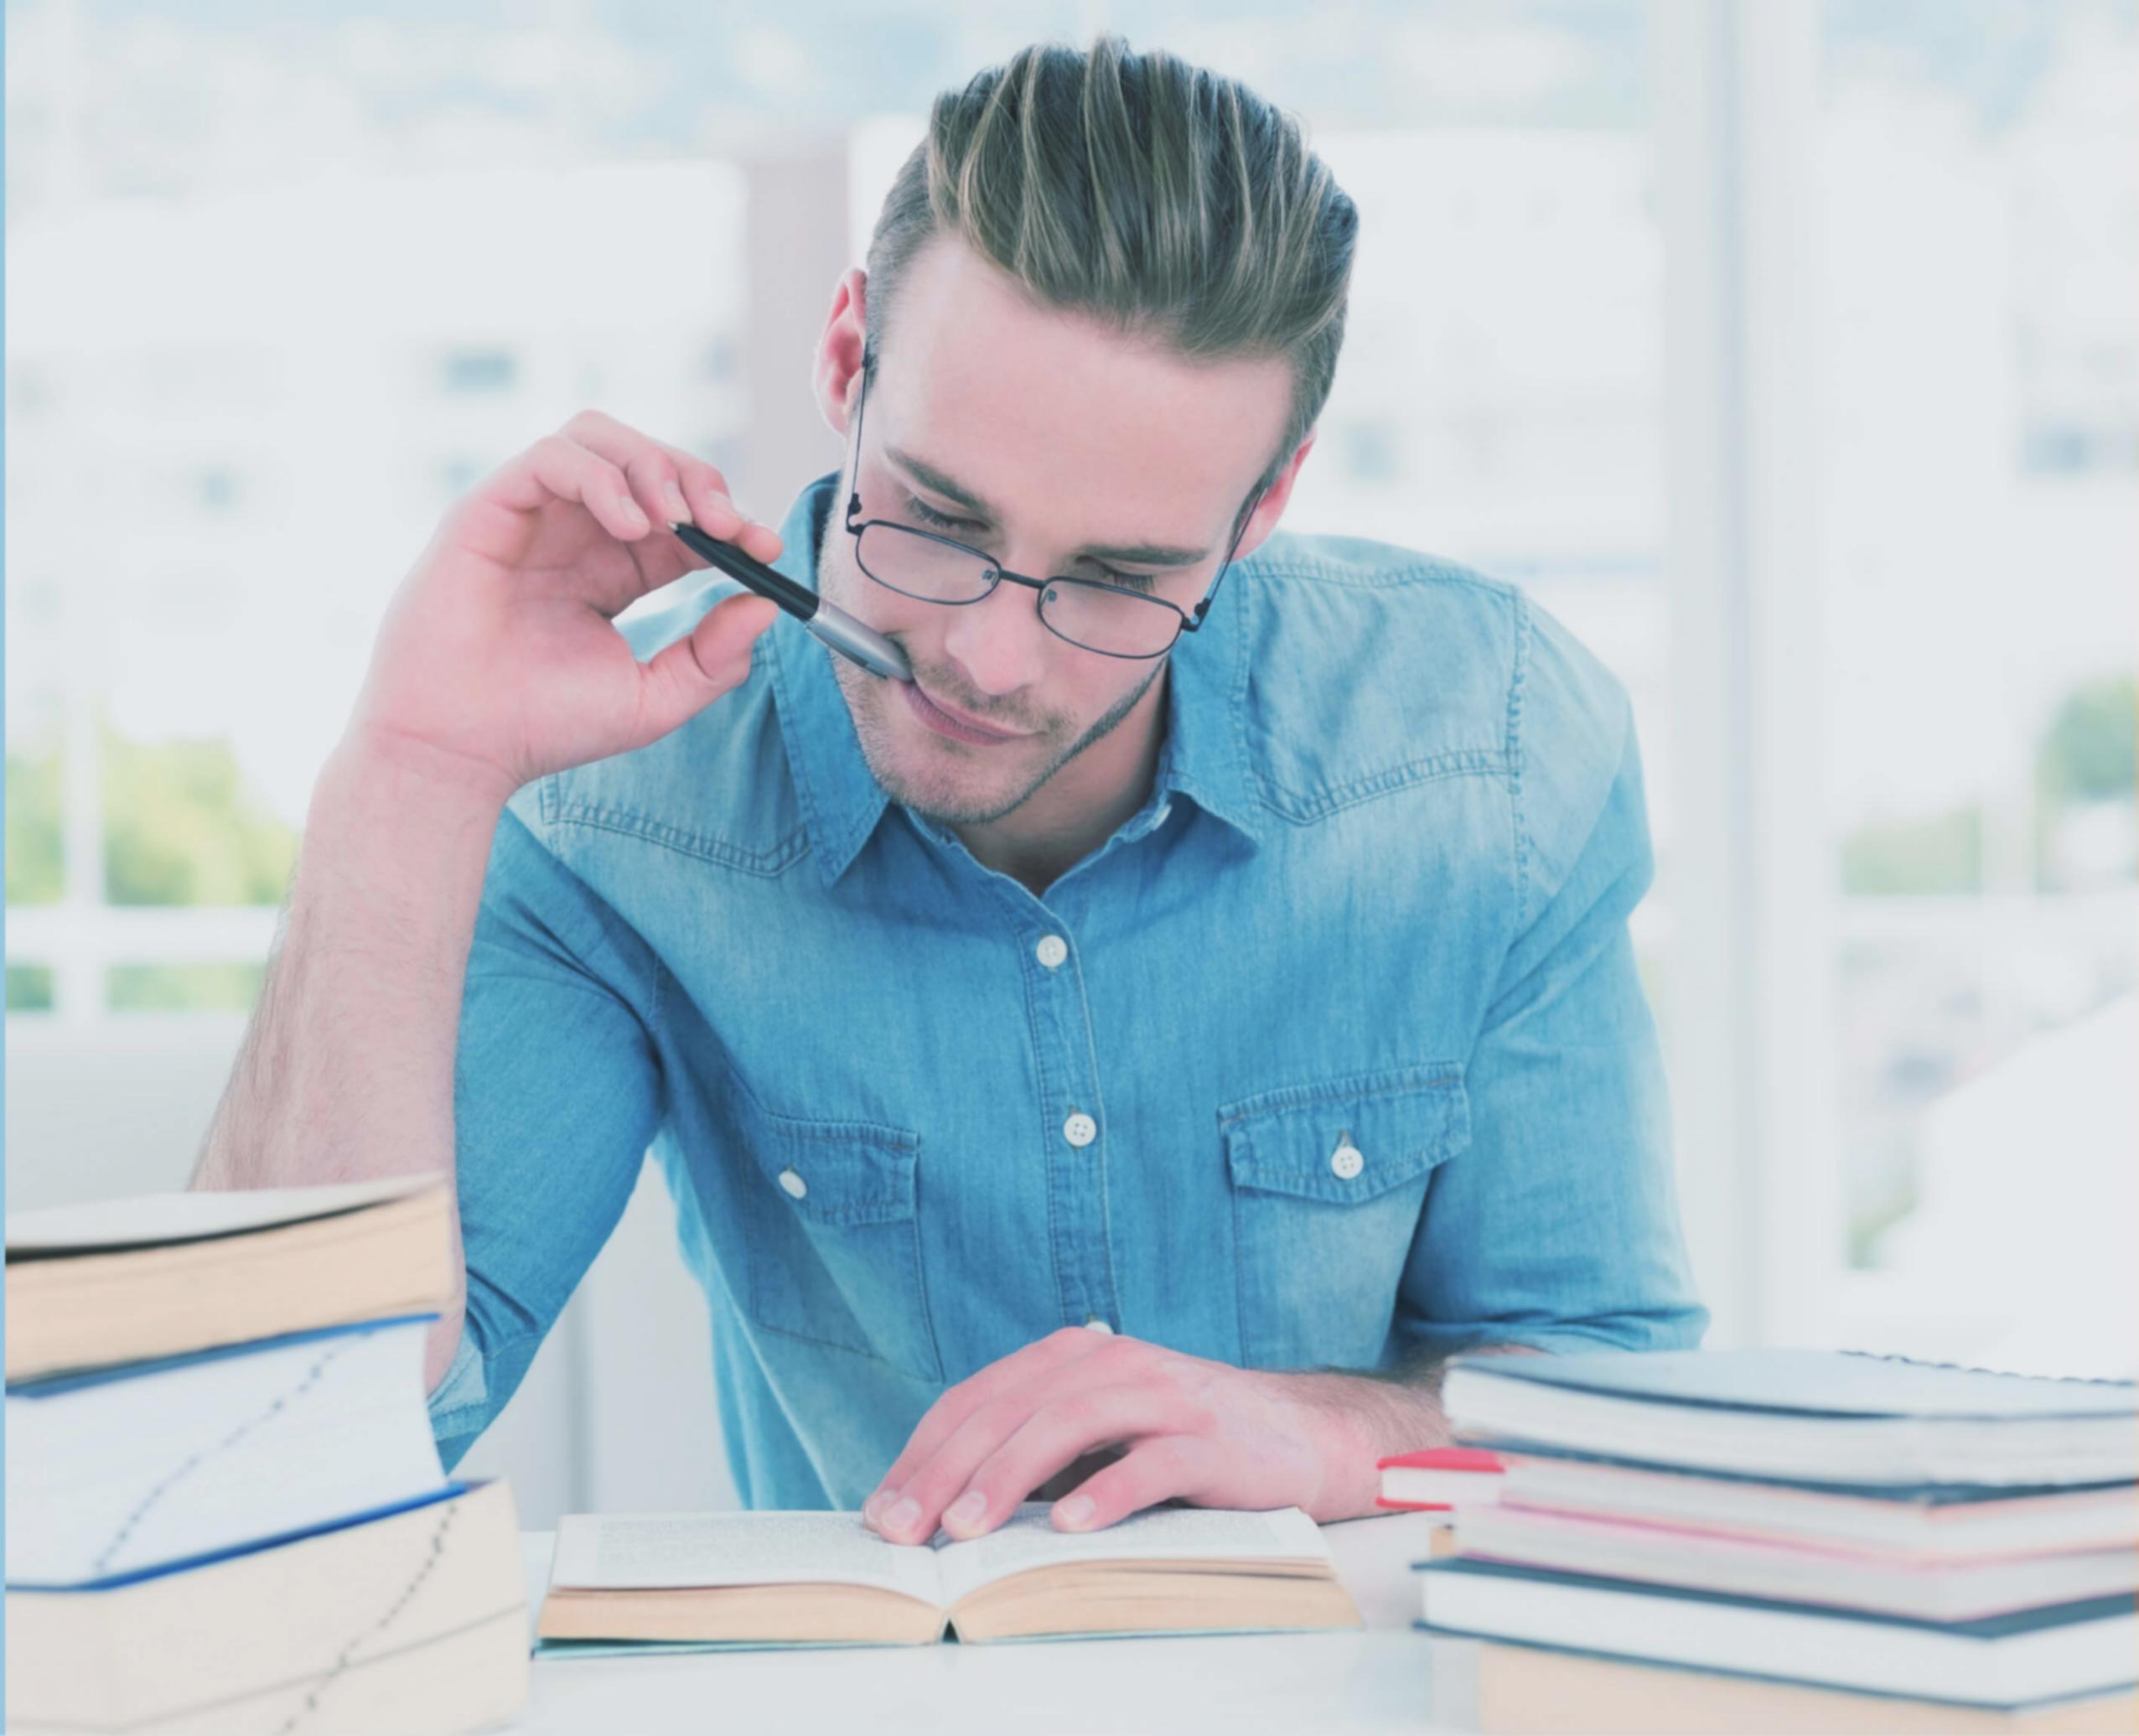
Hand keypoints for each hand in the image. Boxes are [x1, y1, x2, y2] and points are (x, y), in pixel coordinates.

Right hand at [345, 409, 784, 803]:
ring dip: (653, 466)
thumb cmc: (543, 726)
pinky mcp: (488, 508)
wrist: (460, 748)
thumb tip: (767, 608)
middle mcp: (576, 534)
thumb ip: (714, 658)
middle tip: (729, 528)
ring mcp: (533, 516)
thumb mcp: (653, 699)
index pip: (684, 519)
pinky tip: (628, 526)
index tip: (767, 550)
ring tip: (676, 521)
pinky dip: (601, 476)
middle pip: (649, 462)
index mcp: (615, 571)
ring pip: (599, 439)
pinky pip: (551, 457)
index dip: (731, 523)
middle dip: (700, 482)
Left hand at [860, 1327, 1377, 1544]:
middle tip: (904, 1530)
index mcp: (1072, 1357)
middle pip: (1011, 1409)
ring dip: (1009, 1477)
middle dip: (947, 1471)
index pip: (978, 1399)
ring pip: (1069, 1425)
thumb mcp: (1097, 1439)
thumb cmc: (1184, 1445)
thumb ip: (1033, 1456)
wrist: (1304, 1435)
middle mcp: (1111, 1361)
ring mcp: (1163, 1396)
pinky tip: (1070, 1526)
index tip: (882, 1511)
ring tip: (966, 1529)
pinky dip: (1107, 1491)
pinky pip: (1152, 1462)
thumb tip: (938, 1511)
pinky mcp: (1211, 1439)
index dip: (924, 1453)